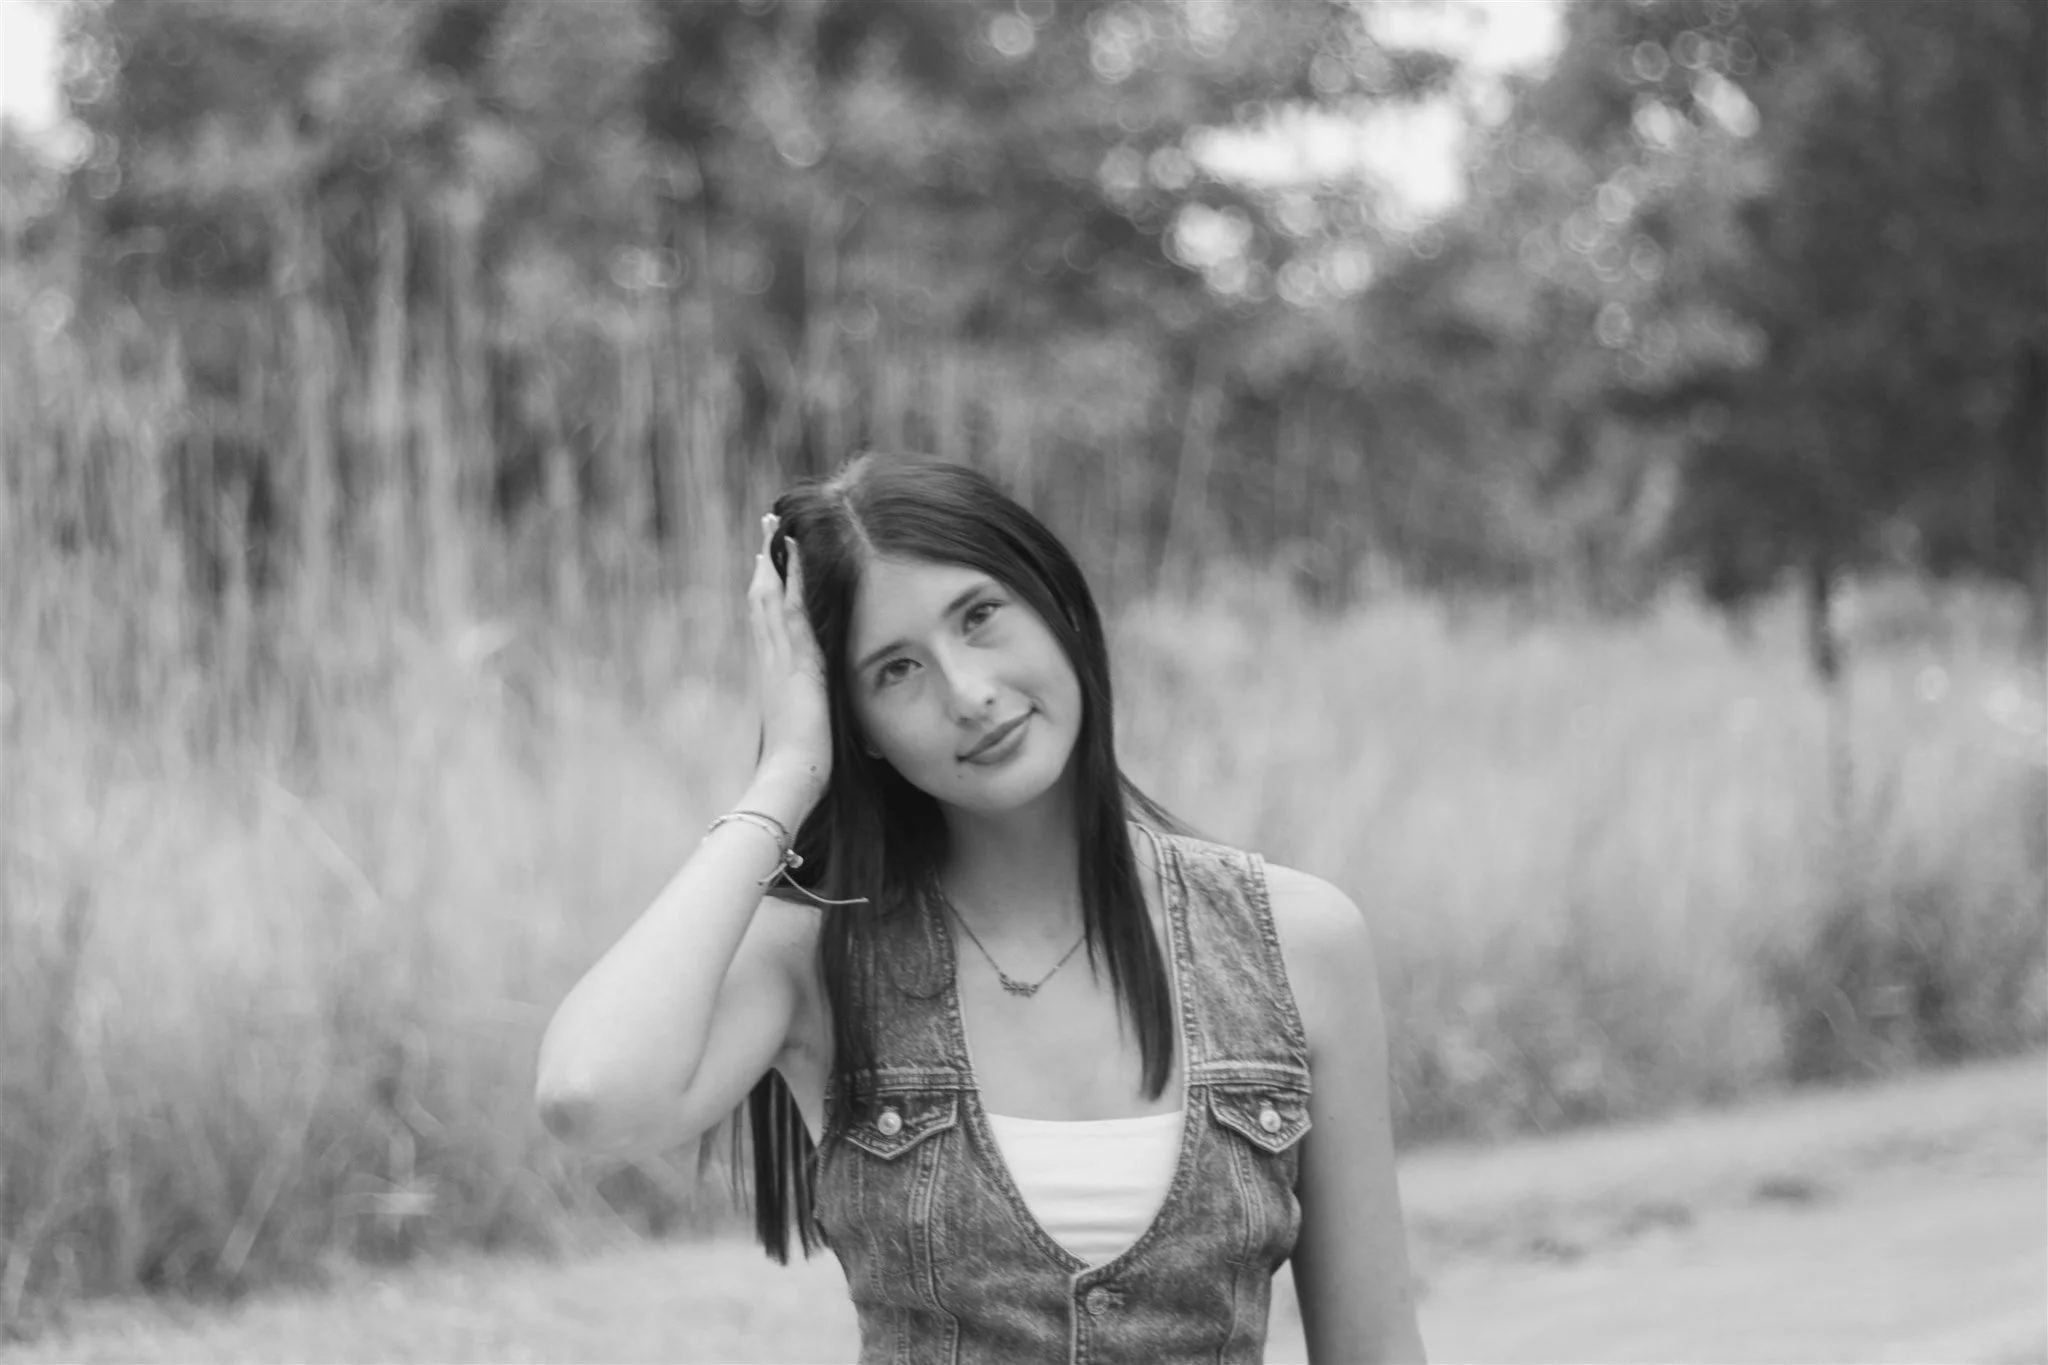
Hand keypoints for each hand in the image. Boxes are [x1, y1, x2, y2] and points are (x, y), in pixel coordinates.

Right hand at [748, 513, 831, 805]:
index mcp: (777, 677)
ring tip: (773, 528)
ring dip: (773, 562)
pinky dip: (788, 579)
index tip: (770, 566)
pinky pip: (789, 608)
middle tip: (766, 531)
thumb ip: (816, 721)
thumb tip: (839, 730)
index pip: (769, 626)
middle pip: (762, 603)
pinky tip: (790, 553)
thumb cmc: (801, 769)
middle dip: (766, 566)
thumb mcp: (810, 735)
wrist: (790, 777)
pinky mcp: (795, 659)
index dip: (769, 593)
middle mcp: (772, 662)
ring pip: (770, 598)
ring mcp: (779, 658)